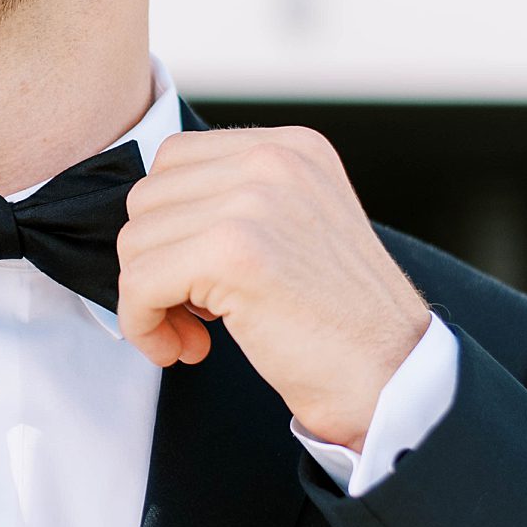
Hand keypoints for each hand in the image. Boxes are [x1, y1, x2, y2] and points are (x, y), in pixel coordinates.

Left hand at [115, 125, 431, 449]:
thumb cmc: (339, 321)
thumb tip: (149, 218)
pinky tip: (184, 349)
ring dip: (149, 298)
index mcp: (292, 147)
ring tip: (194, 331)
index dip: (169, 225)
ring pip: (135, 241)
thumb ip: (238, 202)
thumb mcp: (298, 227)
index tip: (195, 276)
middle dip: (153, 261)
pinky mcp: (232, 252)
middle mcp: (274, 160)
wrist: (391, 379)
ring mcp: (253, 201)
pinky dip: (143, 325)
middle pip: (147, 198)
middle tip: (193, 312)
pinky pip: (138, 283)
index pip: (175, 160)